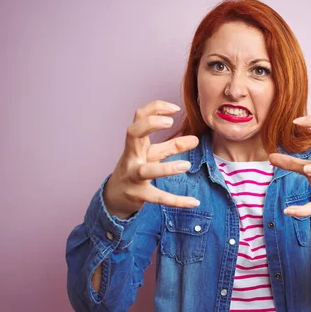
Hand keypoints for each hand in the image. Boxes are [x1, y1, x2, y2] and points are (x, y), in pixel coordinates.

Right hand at [103, 100, 199, 218]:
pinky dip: (177, 200)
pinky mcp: (139, 195)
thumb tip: (195, 139)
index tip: (175, 108)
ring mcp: (133, 176)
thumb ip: (173, 146)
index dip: (155, 109)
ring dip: (166, 168)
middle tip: (170, 123)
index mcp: (136, 143)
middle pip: (133, 134)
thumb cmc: (136, 168)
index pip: (139, 117)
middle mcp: (132, 156)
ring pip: (147, 170)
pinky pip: (158, 197)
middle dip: (149, 125)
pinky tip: (194, 202)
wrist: (115, 196)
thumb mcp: (153, 154)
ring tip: (187, 166)